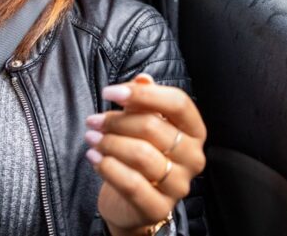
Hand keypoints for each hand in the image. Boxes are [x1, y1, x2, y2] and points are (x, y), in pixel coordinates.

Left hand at [84, 74, 206, 234]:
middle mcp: (193, 157)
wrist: (131, 201)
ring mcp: (179, 185)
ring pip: (141, 155)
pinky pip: (131, 184)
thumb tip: (142, 79)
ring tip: (91, 138)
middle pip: (154, 127)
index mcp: (195, 130)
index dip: (142, 94)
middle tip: (93, 120)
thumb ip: (144, 100)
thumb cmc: (140, 154)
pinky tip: (94, 157)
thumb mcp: (142, 122)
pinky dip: (108, 167)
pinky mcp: (159, 207)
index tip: (110, 92)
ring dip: (109, 143)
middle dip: (117, 121)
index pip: (178, 103)